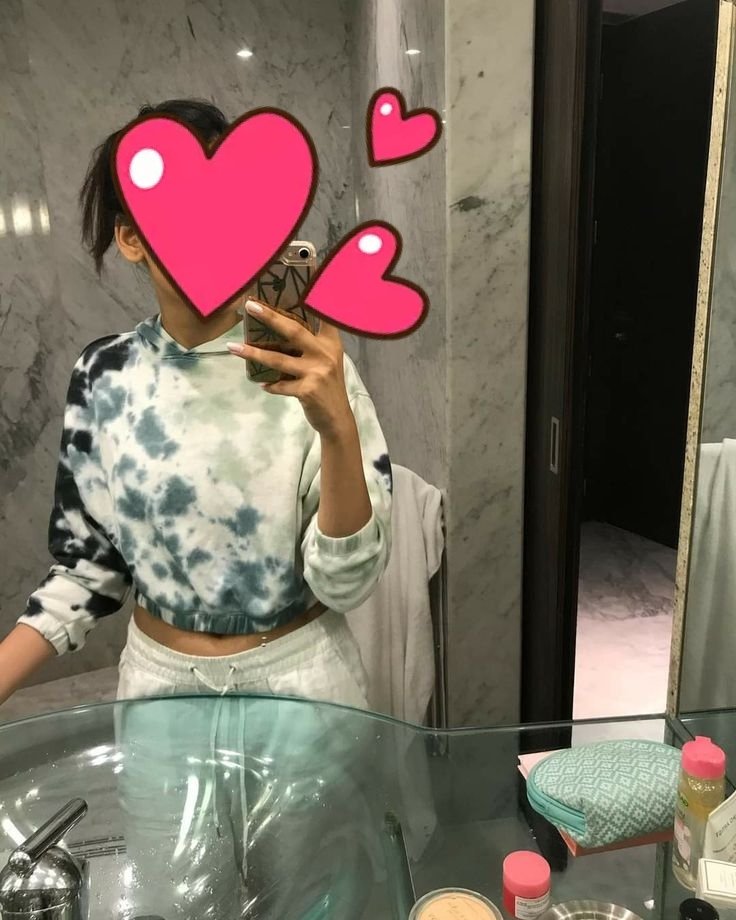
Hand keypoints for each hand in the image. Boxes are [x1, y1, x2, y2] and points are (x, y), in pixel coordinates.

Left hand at [228, 300, 353, 437]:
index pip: (323, 315)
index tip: (304, 276)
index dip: (315, 297)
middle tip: (249, 306)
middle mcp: (324, 354)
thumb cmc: (327, 386)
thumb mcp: (327, 361)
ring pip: (277, 359)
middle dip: (269, 316)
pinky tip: (262, 384)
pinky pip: (279, 385)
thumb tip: (280, 329)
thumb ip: (311, 345)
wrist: (337, 418)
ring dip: (252, 354)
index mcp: (330, 343)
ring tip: (233, 347)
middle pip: (293, 330)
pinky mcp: (307, 390)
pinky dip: (269, 384)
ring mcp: (316, 372)